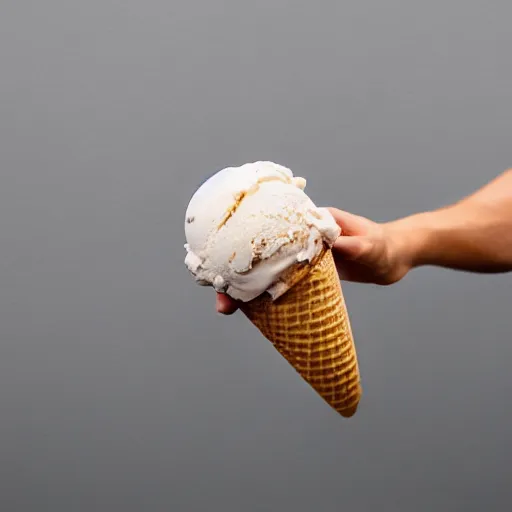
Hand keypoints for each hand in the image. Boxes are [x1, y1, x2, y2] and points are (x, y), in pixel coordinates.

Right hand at [215, 207, 413, 314]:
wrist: (394, 257)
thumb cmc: (384, 245)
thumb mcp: (370, 245)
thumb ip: (354, 244)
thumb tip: (334, 245)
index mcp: (310, 223)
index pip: (271, 230)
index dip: (246, 245)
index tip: (227, 263)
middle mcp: (301, 239)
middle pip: (261, 255)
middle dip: (239, 274)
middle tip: (222, 298)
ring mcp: (302, 258)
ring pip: (267, 272)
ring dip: (247, 289)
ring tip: (228, 307)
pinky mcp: (307, 275)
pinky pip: (282, 285)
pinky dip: (266, 297)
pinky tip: (253, 310)